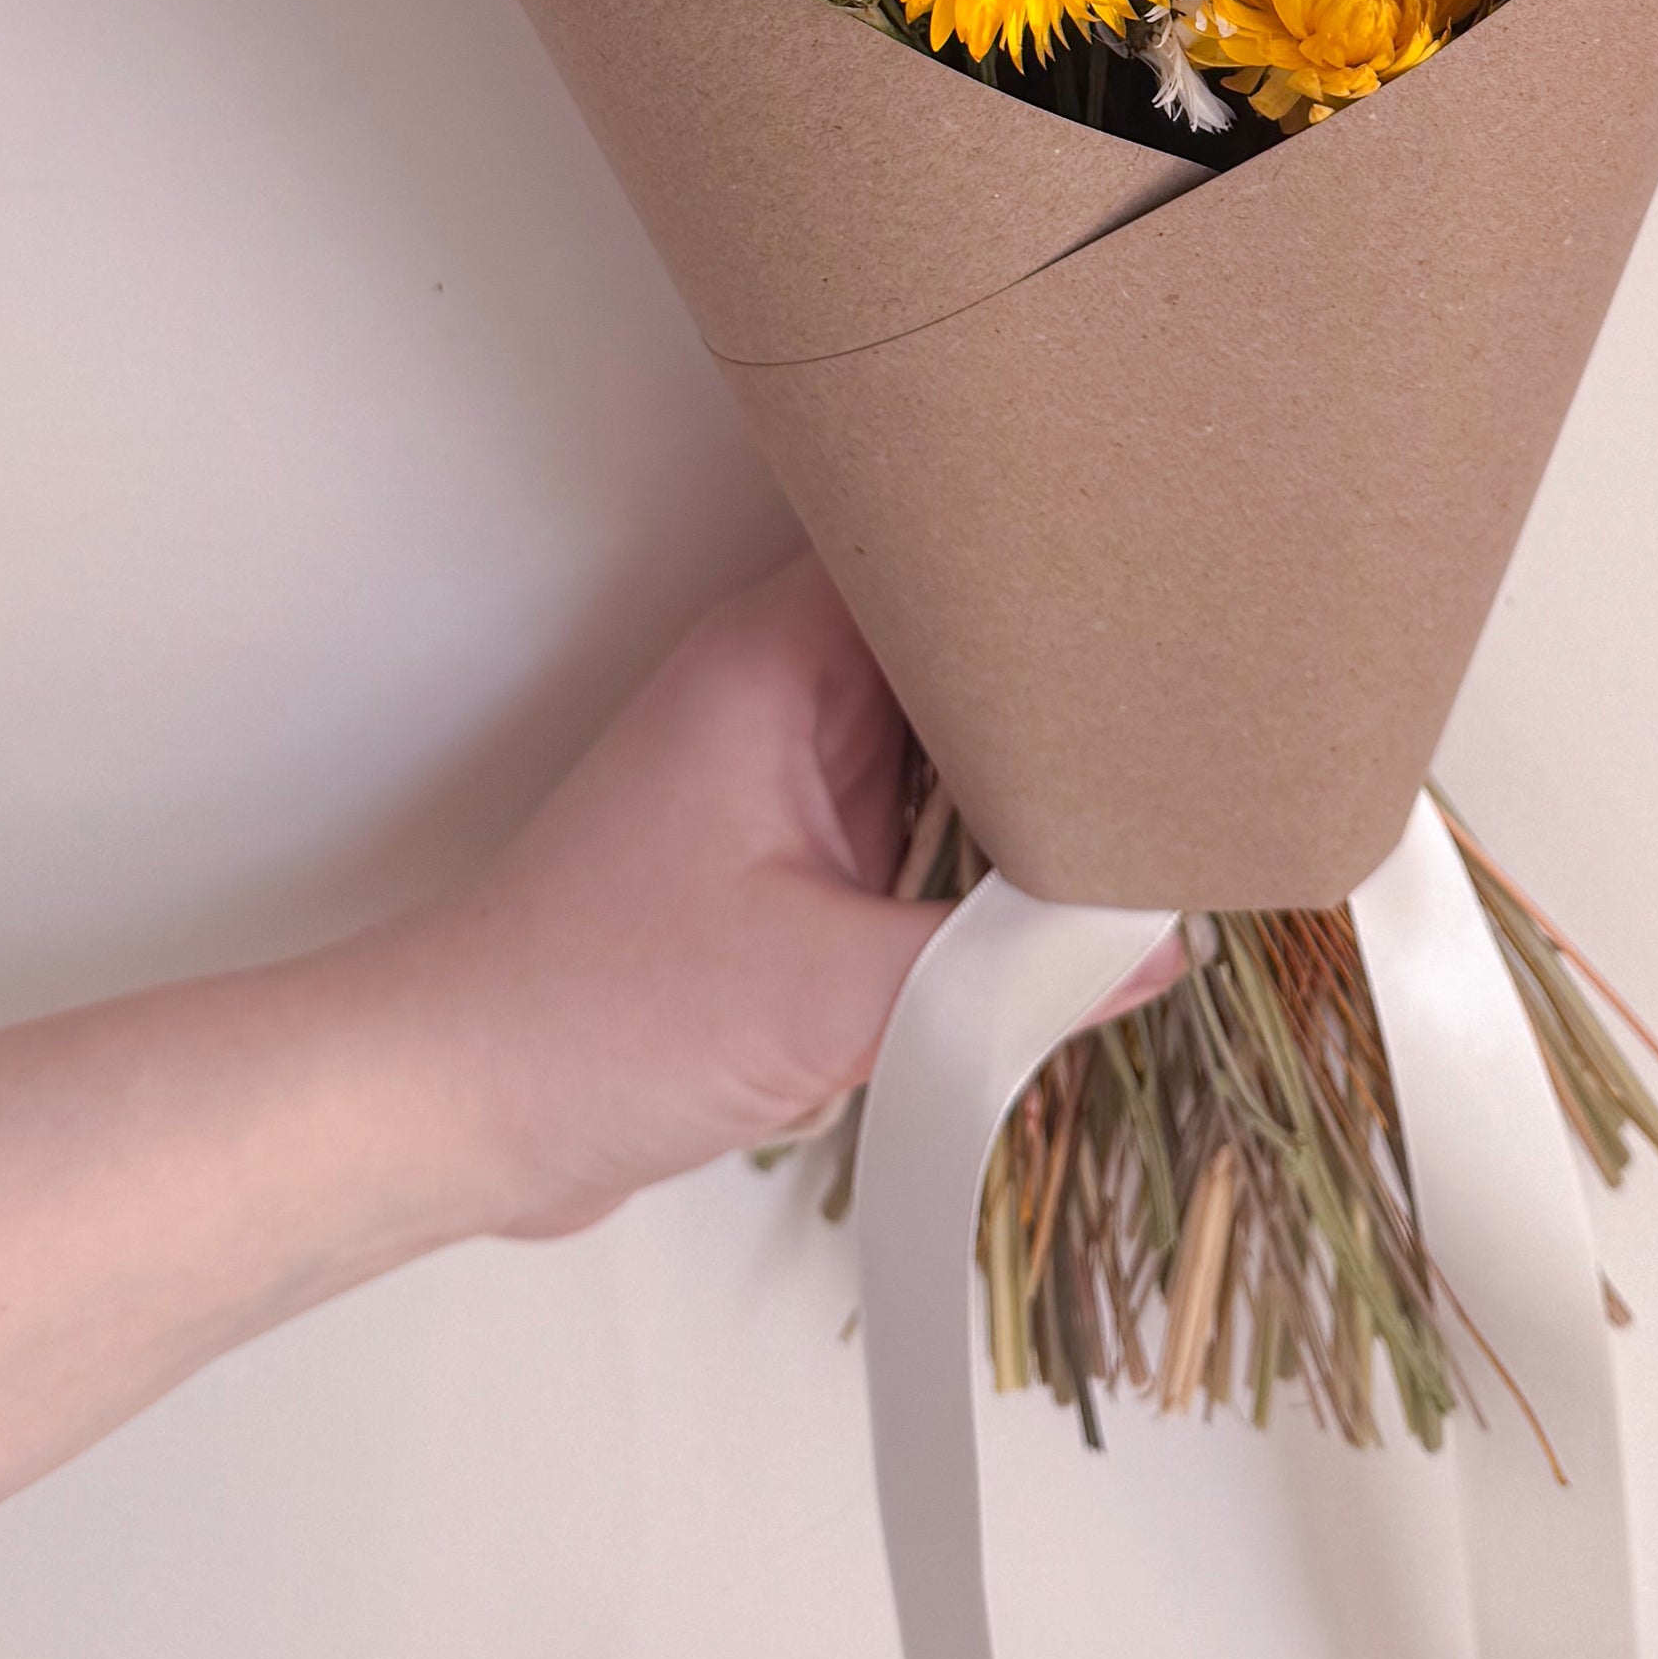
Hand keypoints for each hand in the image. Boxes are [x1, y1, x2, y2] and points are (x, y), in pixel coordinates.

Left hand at [366, 553, 1163, 1240]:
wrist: (463, 1111)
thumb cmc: (594, 1016)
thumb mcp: (826, 995)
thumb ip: (997, 971)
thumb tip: (1155, 946)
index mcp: (781, 657)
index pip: (941, 547)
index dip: (1055, 556)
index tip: (1169, 578)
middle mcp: (786, 691)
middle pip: (964, 639)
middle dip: (1066, 676)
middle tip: (1194, 698)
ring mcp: (789, 775)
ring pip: (952, 735)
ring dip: (1029, 774)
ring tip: (1156, 787)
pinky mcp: (790, 858)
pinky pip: (924, 820)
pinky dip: (986, 850)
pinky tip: (1060, 888)